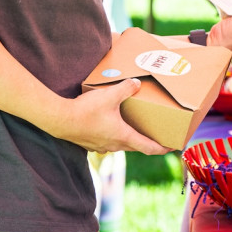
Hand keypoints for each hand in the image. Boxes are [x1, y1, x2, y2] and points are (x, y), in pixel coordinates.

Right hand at [52, 78, 172, 154]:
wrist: (58, 120)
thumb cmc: (85, 111)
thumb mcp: (110, 96)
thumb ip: (126, 88)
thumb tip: (137, 83)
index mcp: (123, 136)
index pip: (148, 147)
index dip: (162, 148)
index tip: (172, 147)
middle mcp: (113, 145)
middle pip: (136, 146)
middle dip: (148, 142)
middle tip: (158, 136)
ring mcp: (101, 146)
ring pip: (121, 145)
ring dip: (131, 139)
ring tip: (136, 129)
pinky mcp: (90, 143)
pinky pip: (108, 142)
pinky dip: (116, 136)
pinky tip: (112, 125)